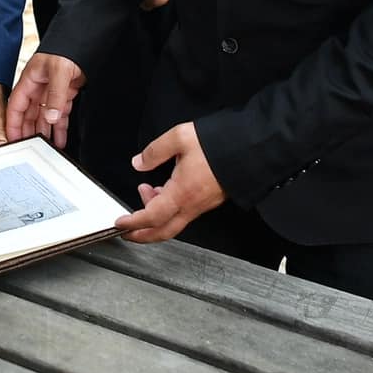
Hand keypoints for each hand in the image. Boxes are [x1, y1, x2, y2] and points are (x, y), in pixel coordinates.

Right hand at [5, 52, 86, 148]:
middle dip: (30, 131)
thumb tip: (51, 117)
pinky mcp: (65, 93)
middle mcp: (38, 88)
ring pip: (45, 116)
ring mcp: (51, 91)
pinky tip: (60, 137)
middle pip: (29, 115)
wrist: (84, 40)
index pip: (16, 106)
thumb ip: (55, 95)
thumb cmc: (65, 49)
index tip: (13, 139)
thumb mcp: (59, 71)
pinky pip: (59, 113)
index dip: (13, 123)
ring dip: (46, 132)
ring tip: (48, 147)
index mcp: (29, 81)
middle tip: (30, 148)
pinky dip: (60, 126)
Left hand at [115, 122, 223, 241]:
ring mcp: (203, 205)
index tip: (120, 223)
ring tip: (147, 192)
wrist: (251, 149)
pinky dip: (169, 207)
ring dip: (156, 214)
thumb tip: (139, 162)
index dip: (133, 223)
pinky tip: (166, 189)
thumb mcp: (180, 137)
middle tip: (127, 229)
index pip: (151, 217)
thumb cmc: (220, 144)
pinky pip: (185, 212)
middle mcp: (193, 204)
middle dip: (142, 234)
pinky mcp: (210, 201)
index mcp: (182, 192)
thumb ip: (155, 151)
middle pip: (164, 231)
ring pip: (174, 221)